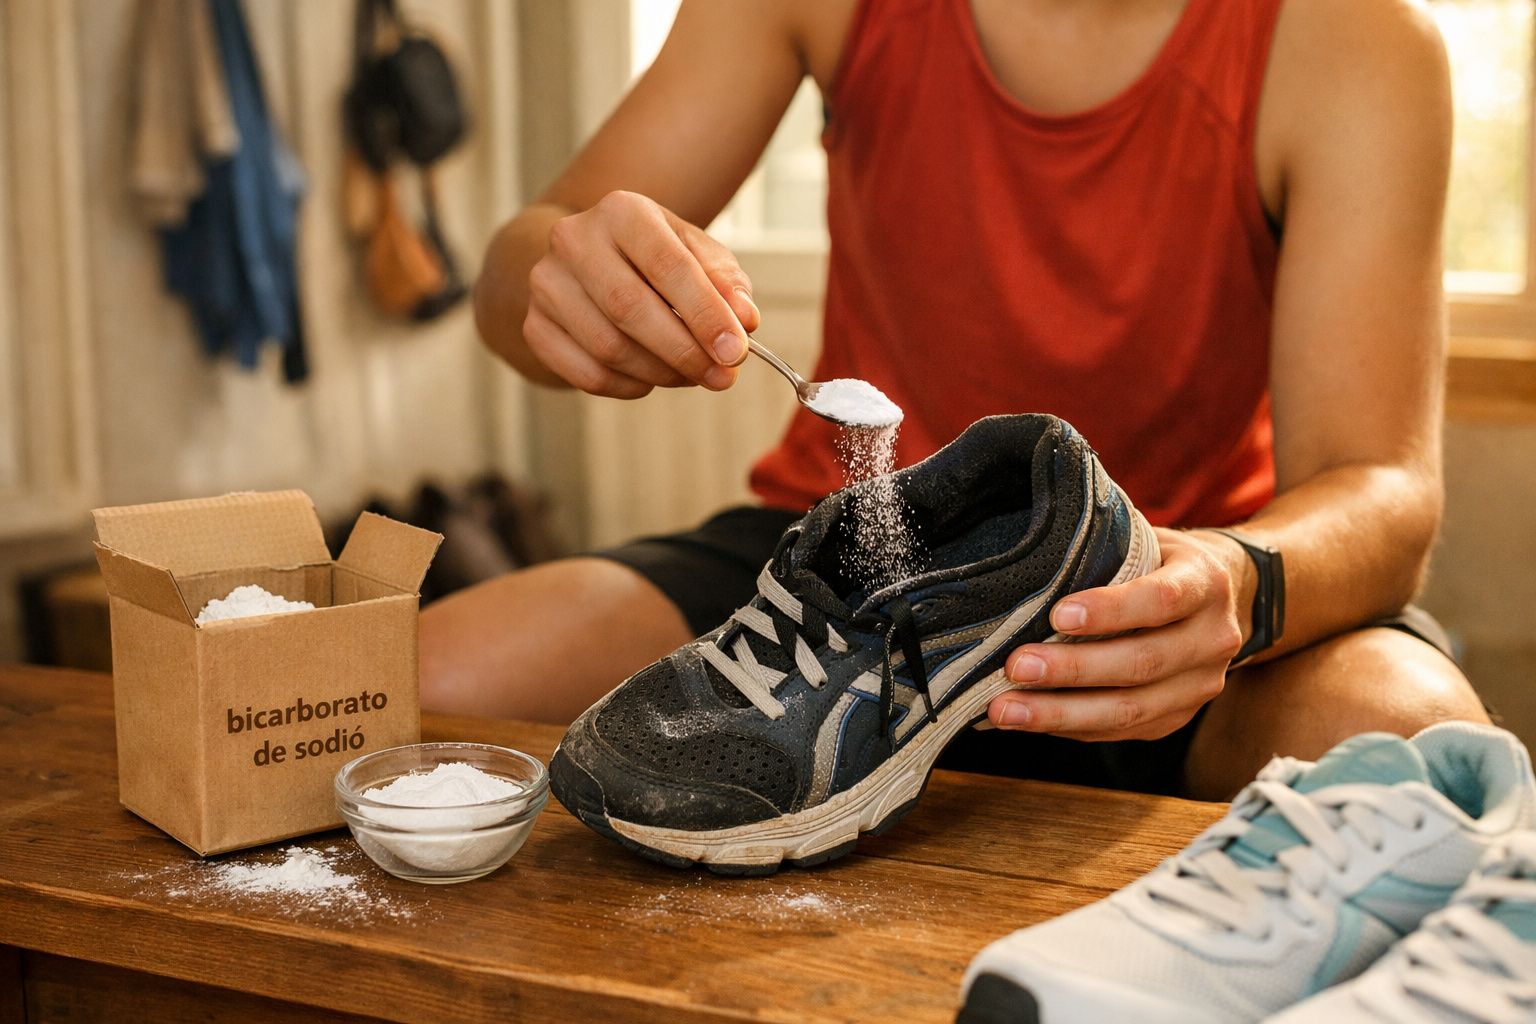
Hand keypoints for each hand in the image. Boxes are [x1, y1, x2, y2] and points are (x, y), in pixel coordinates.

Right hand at [524, 191, 759, 397]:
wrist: (588, 259)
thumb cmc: (652, 257)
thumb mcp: (695, 254)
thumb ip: (726, 283)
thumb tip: (743, 320)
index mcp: (622, 210)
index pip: (666, 265)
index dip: (705, 314)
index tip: (736, 351)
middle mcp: (575, 240)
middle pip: (630, 308)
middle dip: (684, 351)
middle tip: (721, 376)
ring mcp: (547, 284)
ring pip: (608, 347)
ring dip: (660, 372)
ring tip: (690, 374)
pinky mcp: (535, 326)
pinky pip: (587, 374)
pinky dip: (628, 386)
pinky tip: (650, 378)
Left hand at [987, 528, 1246, 740]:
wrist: (1215, 601)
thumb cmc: (1158, 563)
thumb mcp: (1145, 542)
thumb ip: (1104, 554)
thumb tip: (1028, 570)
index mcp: (1206, 584)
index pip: (1162, 599)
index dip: (1111, 610)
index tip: (1057, 615)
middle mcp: (1213, 639)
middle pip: (1142, 663)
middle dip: (1073, 669)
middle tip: (1016, 666)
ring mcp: (1200, 686)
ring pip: (1129, 709)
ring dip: (1060, 712)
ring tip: (1006, 709)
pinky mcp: (1176, 718)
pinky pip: (1120, 730)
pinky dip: (1069, 726)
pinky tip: (1027, 720)